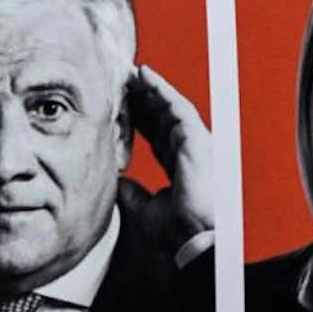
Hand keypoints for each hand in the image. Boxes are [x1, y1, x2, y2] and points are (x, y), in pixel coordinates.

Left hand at [118, 66, 216, 259]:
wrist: (195, 239)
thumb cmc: (177, 230)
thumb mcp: (144, 208)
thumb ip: (132, 193)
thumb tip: (115, 181)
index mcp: (179, 166)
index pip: (156, 136)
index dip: (139, 119)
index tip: (120, 105)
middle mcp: (189, 151)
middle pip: (163, 118)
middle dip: (142, 98)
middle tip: (121, 81)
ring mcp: (195, 144)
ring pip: (169, 107)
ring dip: (150, 88)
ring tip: (130, 72)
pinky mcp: (197, 140)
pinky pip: (177, 107)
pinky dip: (161, 90)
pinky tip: (146, 76)